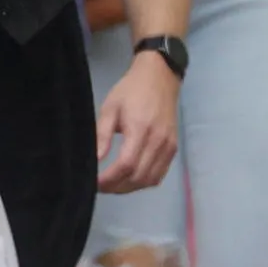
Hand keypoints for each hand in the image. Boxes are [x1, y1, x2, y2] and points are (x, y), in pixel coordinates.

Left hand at [95, 52, 179, 192]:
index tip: (93, 183)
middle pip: (138, 177)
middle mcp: (158, 142)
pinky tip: (129, 180)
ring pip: (150, 179)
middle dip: (117, 187)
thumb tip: (94, 160)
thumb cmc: (130, 91)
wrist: (159, 79)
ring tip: (112, 186)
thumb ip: (102, 136)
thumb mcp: (109, 109)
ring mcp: (169, 147)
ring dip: (130, 187)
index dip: (109, 179)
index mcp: (140, 130)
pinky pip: (160, 174)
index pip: (125, 165)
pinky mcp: (173, 149)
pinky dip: (144, 182)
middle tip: (100, 186)